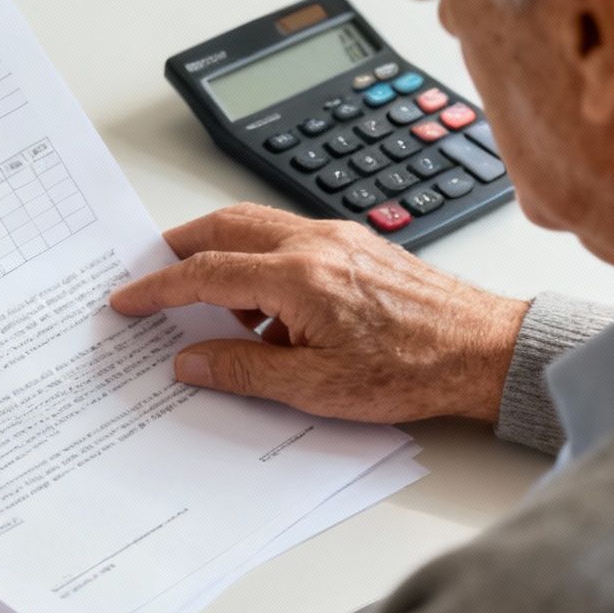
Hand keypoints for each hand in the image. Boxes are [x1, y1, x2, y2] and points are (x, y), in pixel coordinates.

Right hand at [108, 202, 528, 423]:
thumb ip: (241, 370)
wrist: (486, 353)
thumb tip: (190, 360)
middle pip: (222, 226)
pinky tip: (261, 303)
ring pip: (254, 224)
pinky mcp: (356, 245)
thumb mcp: (314, 388)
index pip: (205, 273)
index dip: (157, 287)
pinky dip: (256, 257)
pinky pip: (287, 237)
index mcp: (298, 277)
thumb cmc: (414, 369)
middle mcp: (315, 244)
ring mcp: (338, 238)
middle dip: (176, 247)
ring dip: (217, 249)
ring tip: (203, 297)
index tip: (127, 299)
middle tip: (147, 272)